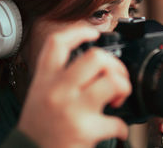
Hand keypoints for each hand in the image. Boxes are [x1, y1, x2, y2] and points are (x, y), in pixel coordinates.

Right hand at [17, 23, 131, 147]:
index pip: (58, 43)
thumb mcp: (40, 93)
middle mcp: (58, 89)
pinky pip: (117, 122)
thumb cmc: (38, 125)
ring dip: (123, 88)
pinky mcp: (85, 130)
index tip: (94, 32)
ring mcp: (72, 109)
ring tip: (117, 98)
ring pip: (112, 82)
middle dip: (114, 64)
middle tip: (115, 76)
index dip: (79, 31)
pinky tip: (116, 129)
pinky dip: (121, 127)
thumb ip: (60, 76)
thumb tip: (94, 65)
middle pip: (95, 57)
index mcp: (45, 78)